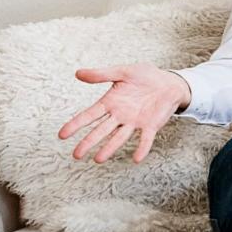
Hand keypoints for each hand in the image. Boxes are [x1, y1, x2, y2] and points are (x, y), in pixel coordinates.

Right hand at [57, 63, 191, 163]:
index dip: (76, 125)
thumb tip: (77, 73)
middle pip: (101, 131)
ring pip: (119, 137)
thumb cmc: (145, 76)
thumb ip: (102, 74)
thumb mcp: (123, 72)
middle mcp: (119, 115)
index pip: (89, 115)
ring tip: (98, 159)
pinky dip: (141, 148)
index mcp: (110, 102)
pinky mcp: (150, 125)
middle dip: (88, 142)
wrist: (169, 82)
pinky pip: (145, 139)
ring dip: (109, 148)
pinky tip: (136, 158)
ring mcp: (134, 122)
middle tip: (76, 155)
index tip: (62, 135)